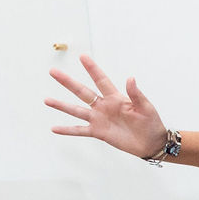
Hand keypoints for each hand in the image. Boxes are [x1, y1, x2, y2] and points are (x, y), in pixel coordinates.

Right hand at [45, 54, 170, 157]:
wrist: (152, 143)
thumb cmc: (151, 123)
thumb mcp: (146, 107)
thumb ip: (136, 94)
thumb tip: (130, 78)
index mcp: (116, 98)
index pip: (101, 80)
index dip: (92, 69)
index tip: (82, 56)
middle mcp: (104, 106)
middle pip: (82, 91)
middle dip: (68, 82)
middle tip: (53, 71)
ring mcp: (99, 119)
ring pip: (76, 110)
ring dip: (61, 106)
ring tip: (46, 100)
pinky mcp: (98, 132)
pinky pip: (80, 131)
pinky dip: (67, 130)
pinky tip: (54, 128)